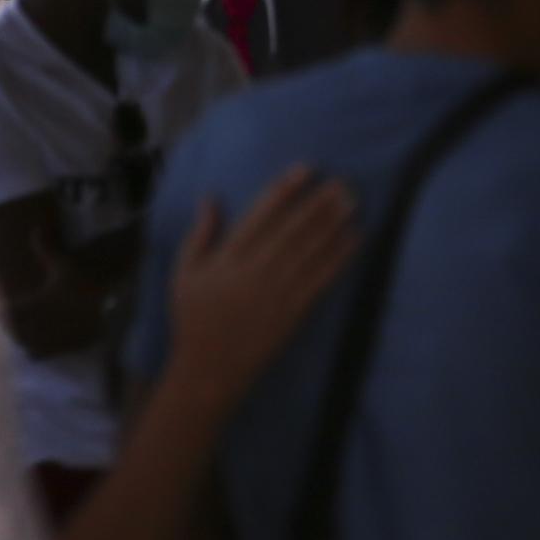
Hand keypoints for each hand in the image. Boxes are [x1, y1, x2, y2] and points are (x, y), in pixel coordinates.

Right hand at [157, 171, 360, 416]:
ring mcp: (276, 293)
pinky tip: (354, 239)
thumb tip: (211, 197)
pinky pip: (320, 279)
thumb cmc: (194, 318)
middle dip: (318, 204)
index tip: (305, 169)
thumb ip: (199, 235)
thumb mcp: (185, 274)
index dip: (284, 191)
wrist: (209, 370)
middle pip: (292, 230)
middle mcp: (255, 272)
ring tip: (352, 202)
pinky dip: (339, 257)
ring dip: (333, 225)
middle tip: (342, 182)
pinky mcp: (293, 313)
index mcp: (228, 259)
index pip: (260, 216)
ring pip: (310, 252)